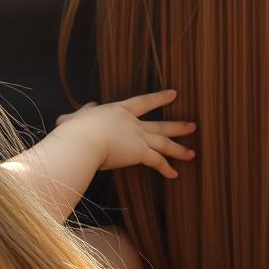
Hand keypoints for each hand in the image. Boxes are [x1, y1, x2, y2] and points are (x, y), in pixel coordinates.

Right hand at [55, 89, 195, 178]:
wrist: (81, 140)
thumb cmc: (75, 130)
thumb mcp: (77, 116)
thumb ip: (85, 111)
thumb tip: (89, 105)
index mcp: (119, 110)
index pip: (144, 102)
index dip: (159, 98)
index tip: (174, 94)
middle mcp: (132, 123)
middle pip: (160, 125)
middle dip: (177, 126)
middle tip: (193, 126)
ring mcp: (137, 137)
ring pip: (163, 143)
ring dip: (179, 148)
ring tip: (192, 153)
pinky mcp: (138, 152)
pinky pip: (157, 161)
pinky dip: (166, 168)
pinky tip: (174, 174)